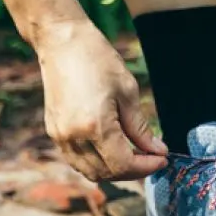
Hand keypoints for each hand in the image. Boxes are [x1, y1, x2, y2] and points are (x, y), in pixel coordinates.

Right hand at [35, 20, 167, 180]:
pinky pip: (76, 160)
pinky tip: (111, 149)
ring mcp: (60, 137)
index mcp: (95, 126)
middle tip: (150, 158)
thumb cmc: (97, 59)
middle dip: (132, 171)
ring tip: (132, 155)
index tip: (162, 159)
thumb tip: (157, 151)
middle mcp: (74, 137)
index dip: (145, 167)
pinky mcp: (54, 132)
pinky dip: (96, 162)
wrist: (61, 42)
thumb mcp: (127, 92)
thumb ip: (141, 128)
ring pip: (90, 171)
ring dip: (113, 170)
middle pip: (107, 173)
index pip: (123, 164)